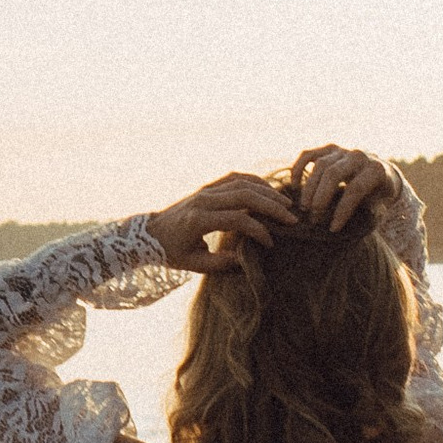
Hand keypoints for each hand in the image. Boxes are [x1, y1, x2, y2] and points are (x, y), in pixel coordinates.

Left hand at [146, 173, 299, 269]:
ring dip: (267, 192)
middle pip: (244, 196)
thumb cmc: (172, 252)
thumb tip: (246, 260)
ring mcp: (205, 190)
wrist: (150, 234)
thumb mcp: (194, 264)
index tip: (270, 243)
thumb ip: (220, 263)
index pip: (237, 219)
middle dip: (271, 206)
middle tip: (292, 218)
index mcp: (198, 220)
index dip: (258, 230)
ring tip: (286, 205)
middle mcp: (203, 200)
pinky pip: (235, 178)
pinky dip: (254, 182)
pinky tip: (269, 192)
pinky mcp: (208, 187)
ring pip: (242, 183)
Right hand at [289, 144, 396, 232]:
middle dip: (321, 198)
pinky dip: (298, 168)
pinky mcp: (330, 149)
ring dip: (309, 188)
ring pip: (320, 165)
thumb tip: (361, 216)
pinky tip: (294, 186)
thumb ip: (374, 211)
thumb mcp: (384, 204)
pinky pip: (309, 154)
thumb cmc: (381, 195)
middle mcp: (359, 156)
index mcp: (375, 170)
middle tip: (314, 218)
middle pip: (333, 174)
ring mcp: (343, 150)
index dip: (342, 210)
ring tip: (305, 209)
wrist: (383, 172)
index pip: (355, 189)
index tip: (333, 228)